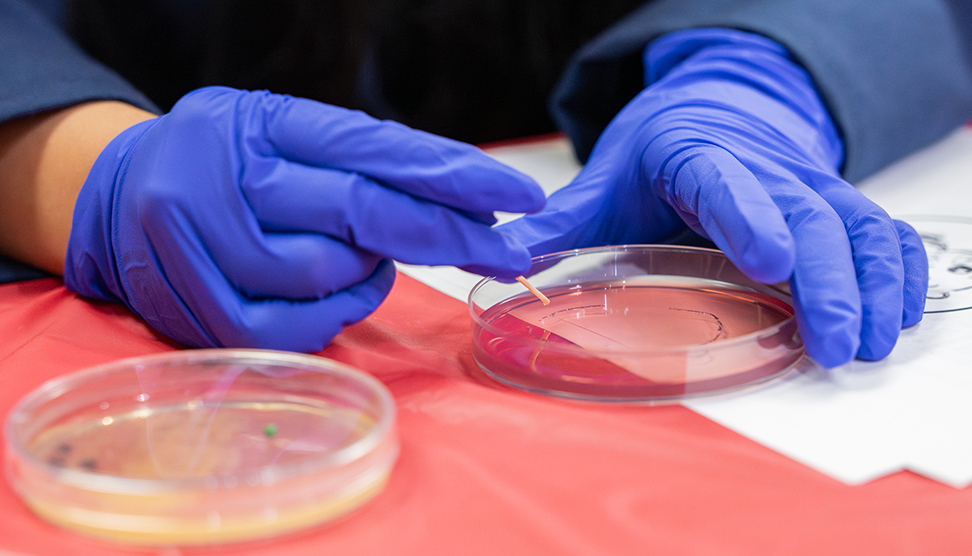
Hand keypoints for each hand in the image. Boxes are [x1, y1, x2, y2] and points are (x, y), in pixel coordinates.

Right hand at [65, 86, 544, 350]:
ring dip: (369, 276)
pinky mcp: (192, 302)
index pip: (375, 146)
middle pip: (360, 208)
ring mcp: (201, 237)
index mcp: (263, 119)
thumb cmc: (228, 165)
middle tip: (504, 251)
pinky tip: (333, 297)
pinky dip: (330, 318)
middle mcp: (227, 169)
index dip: (454, 174)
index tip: (521, 197)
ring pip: (326, 272)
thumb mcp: (284, 136)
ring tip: (365, 262)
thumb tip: (455, 211)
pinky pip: (291, 327)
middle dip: (446, 235)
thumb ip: (358, 167)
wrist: (116, 192)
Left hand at [500, 29, 926, 367]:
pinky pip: (882, 230)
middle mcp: (764, 169)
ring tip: (867, 343)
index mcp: (696, 156)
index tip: (770, 263)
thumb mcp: (604, 185)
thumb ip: (559, 226)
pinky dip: (898, 270)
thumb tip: (494, 261)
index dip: (750, 219)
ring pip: (855, 225)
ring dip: (870, 285)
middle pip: (806, 216)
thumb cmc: (655, 157)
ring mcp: (808, 185)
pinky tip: (898, 313)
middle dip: (827, 280)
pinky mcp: (836, 203)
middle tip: (832, 342)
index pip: (725, 183)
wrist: (712, 114)